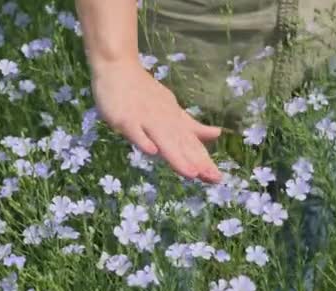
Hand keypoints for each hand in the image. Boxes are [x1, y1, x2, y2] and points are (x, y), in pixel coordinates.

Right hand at [91, 61, 221, 182]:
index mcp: (174, 120)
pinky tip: (152, 152)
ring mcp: (144, 119)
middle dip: (197, 162)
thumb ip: (191, 126)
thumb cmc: (144, 92)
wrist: (118, 66)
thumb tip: (217, 134)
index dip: (204, 160)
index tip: (217, 178)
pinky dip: (143, 140)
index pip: (191, 143)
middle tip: (214, 179)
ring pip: (162, 139)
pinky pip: (134, 131)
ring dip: (176, 156)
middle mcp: (163, 120)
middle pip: (181, 144)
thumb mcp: (172, 109)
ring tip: (191, 173)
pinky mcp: (125, 118)